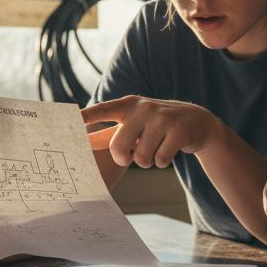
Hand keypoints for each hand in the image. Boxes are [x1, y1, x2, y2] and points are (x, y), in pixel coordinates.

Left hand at [80, 95, 220, 168]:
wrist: (197, 122)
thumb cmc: (156, 126)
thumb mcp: (133, 124)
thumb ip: (108, 134)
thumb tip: (83, 142)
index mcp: (128, 105)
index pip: (102, 110)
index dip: (85, 117)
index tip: (69, 120)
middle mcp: (143, 108)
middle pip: (118, 147)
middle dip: (125, 158)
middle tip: (133, 155)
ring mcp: (162, 118)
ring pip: (141, 157)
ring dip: (147, 161)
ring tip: (156, 149)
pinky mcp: (178, 131)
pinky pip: (160, 160)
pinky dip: (162, 162)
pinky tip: (169, 149)